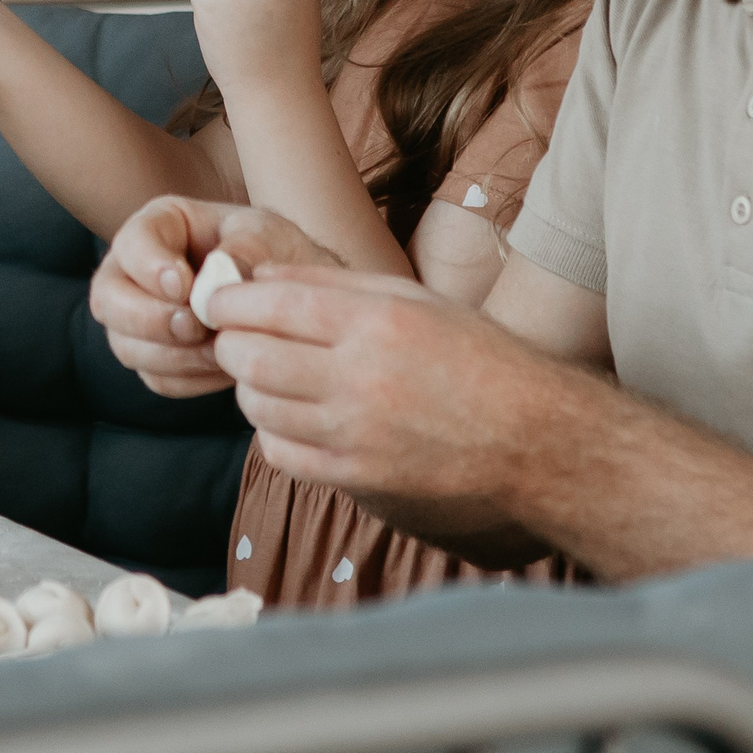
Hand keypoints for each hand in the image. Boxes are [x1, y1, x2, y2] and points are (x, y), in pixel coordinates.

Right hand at [87, 194, 336, 398]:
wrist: (290, 297)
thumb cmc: (272, 251)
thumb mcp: (266, 234)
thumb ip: (244, 247)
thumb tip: (220, 273)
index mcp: (158, 226)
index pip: (130, 244)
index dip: (148, 268)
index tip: (184, 286)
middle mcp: (134, 272)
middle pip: (108, 300)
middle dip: (148, 319)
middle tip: (195, 327)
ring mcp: (138, 319)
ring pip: (127, 346)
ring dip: (173, 356)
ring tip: (222, 350)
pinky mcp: (156, 357)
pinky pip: (156, 378)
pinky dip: (189, 379)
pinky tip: (224, 368)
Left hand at [209, 264, 567, 504]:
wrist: (535, 439)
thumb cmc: (477, 357)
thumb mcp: (412, 298)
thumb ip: (331, 283)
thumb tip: (257, 275)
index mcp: (375, 322)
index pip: (268, 304)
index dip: (228, 300)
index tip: (217, 300)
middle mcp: (361, 377)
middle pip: (251, 357)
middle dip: (229, 344)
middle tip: (234, 337)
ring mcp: (357, 434)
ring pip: (259, 407)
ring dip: (249, 388)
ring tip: (268, 375)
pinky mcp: (359, 477)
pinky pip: (282, 454)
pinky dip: (272, 433)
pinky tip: (292, 417)